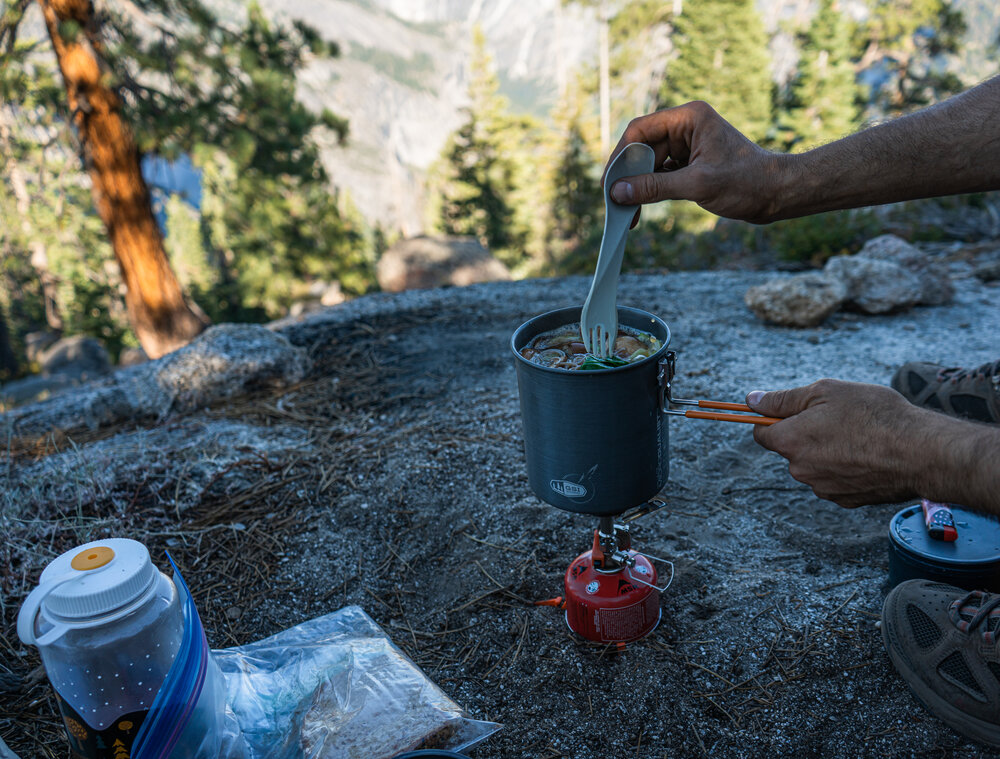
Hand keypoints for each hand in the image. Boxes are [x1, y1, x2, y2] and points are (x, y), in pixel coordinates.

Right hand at [603, 101, 787, 225]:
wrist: (778, 194)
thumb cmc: (747, 182)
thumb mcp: (697, 185)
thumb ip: (655, 188)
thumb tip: (617, 193)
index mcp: (689, 118)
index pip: (640, 130)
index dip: (621, 155)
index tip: (609, 181)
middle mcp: (686, 127)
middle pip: (642, 148)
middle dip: (629, 175)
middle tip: (616, 202)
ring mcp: (689, 145)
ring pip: (650, 164)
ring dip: (639, 186)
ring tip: (629, 211)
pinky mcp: (691, 164)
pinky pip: (661, 175)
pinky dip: (651, 191)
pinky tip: (641, 208)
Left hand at [745, 379, 925, 507]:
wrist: (921, 452)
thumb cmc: (873, 415)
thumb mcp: (824, 392)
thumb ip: (783, 398)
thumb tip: (751, 400)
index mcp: (790, 441)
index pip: (761, 432)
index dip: (773, 418)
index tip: (790, 411)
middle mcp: (800, 470)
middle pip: (791, 448)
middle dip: (806, 433)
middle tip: (838, 418)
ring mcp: (823, 488)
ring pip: (814, 464)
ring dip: (827, 450)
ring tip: (859, 435)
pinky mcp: (846, 500)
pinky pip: (835, 479)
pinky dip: (846, 467)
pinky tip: (869, 454)